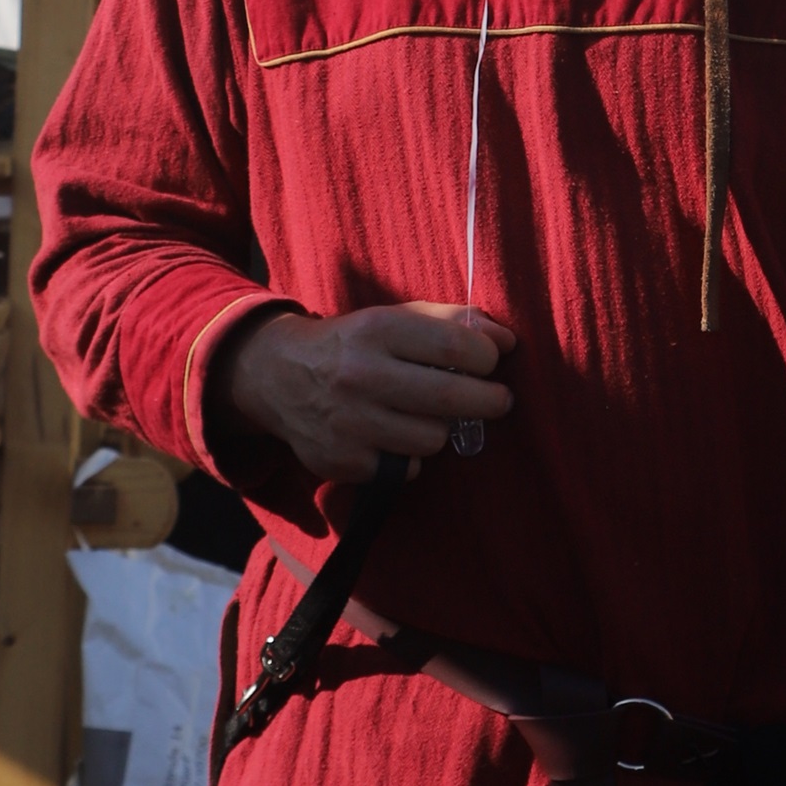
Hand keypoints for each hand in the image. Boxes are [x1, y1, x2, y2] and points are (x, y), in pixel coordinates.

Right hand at [211, 299, 515, 481]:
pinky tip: (394, 435)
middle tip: (498, 400)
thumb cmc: (355, 343)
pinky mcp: (343, 461)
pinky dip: (408, 456)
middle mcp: (361, 375)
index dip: (486, 357)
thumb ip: (451, 322)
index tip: (492, 362)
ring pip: (432, 439)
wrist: (278, 375)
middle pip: (450, 397)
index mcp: (377, 329)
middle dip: (488, 401)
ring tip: (430, 415)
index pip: (454, 346)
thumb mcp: (395, 317)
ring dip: (441, 429)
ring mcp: (350, 422)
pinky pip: (405, 468)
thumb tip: (506, 341)